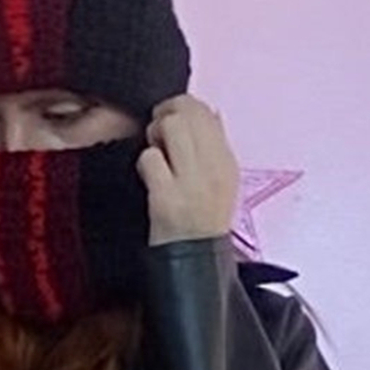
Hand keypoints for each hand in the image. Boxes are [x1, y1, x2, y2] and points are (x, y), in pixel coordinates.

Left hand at [136, 94, 238, 245]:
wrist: (197, 262)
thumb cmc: (203, 218)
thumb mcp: (221, 180)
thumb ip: (214, 145)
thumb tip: (209, 111)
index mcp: (226, 161)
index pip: (206, 111)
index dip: (181, 107)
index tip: (169, 120)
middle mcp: (214, 169)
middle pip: (187, 112)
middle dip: (164, 116)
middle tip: (157, 136)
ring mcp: (191, 184)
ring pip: (171, 126)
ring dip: (154, 135)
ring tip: (156, 155)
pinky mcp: (167, 199)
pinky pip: (150, 158)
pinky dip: (143, 164)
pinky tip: (149, 179)